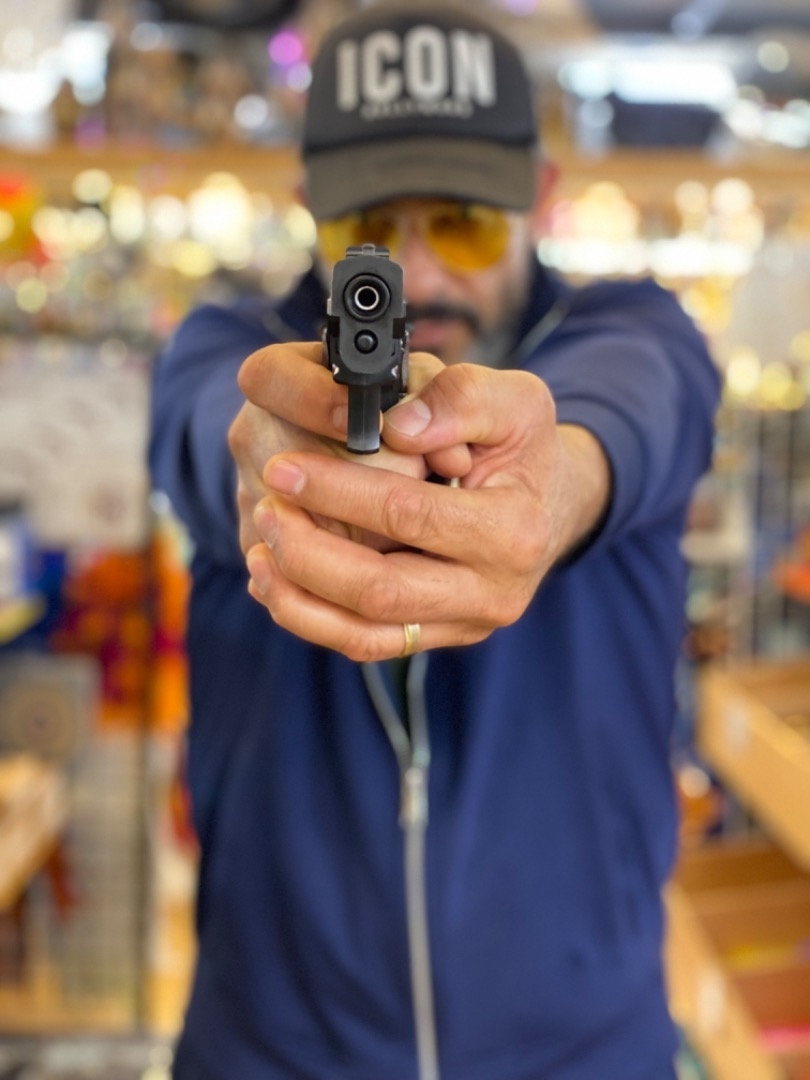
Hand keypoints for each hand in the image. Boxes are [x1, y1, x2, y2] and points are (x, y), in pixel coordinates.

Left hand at [245, 362, 609, 660]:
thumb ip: (461, 399)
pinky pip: (367, 644)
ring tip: (259, 554)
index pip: (410, 516)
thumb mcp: (516, 400)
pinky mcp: (438, 637)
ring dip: (300, 599)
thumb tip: (396, 426)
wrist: (550, 505)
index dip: (338, 492)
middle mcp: (494, 592)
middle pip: (381, 592)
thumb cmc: (523, 448)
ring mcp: (465, 624)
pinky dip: (313, 619)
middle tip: (267, 509)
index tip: (284, 466)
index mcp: (514, 531)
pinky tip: (277, 584)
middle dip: (308, 554)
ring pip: (367, 635)